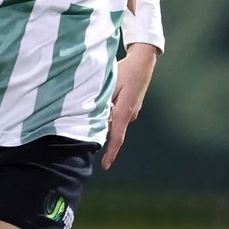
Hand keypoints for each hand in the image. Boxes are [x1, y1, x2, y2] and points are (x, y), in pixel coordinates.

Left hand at [101, 43, 159, 170]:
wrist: (143, 62)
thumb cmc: (126, 70)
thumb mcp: (111, 84)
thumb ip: (103, 101)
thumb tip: (95, 115)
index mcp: (124, 111)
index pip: (117, 137)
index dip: (111, 152)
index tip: (105, 166)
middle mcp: (130, 115)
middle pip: (113, 131)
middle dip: (101, 137)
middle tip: (84, 138)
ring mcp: (132, 111)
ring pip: (114, 122)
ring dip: (104, 123)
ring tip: (90, 120)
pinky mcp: (132, 106)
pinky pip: (118, 116)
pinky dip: (109, 116)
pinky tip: (102, 108)